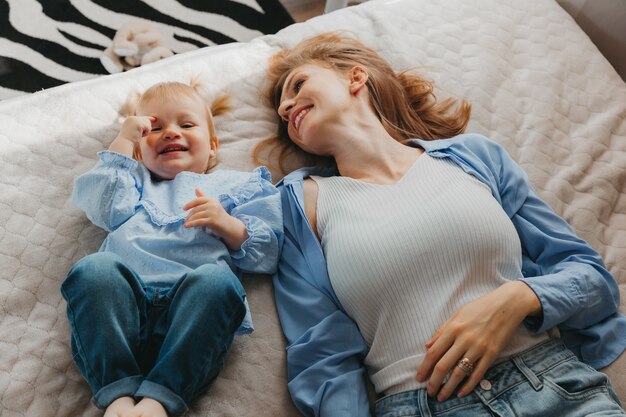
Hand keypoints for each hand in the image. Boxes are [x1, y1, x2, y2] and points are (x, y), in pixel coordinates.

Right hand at [108, 116, 154, 155]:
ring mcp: (135, 120)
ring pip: (148, 124)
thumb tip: (149, 122)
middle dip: (146, 128)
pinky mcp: (139, 124)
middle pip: (146, 120)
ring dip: (146, 131)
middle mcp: (132, 118)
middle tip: (139, 134)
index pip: (141, 117)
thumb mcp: (134, 131)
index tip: (154, 119)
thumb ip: (139, 126)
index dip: (148, 118)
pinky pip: (148, 128)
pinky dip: (146, 133)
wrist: (124, 142)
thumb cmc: (129, 139)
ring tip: (138, 135)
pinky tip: (140, 135)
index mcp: (129, 119)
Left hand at [183, 188, 247, 249]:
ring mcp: (213, 212)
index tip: (184, 209)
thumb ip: (203, 197)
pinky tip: (186, 226)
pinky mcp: (212, 221)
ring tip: (186, 224)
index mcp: (211, 200)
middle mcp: (212, 205)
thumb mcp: (212, 204)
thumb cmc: (218, 215)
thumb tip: (196, 188)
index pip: (197, 200)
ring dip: (189, 220)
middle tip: (186, 220)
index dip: (189, 204)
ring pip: (196, 216)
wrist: (229, 226)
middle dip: (189, 215)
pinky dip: (191, 224)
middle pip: (196, 209)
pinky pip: (198, 222)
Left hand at [415, 281, 540, 401]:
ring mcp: (479, 348)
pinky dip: (469, 385)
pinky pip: (478, 373)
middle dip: (434, 382)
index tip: (419, 378)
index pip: (434, 353)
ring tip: (442, 396)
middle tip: (429, 393)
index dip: (424, 367)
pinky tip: (461, 393)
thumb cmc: (480, 308)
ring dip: (449, 387)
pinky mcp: (492, 354)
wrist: (508, 304)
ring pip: (460, 373)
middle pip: (444, 366)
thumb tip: (427, 346)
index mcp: (453, 328)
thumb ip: (441, 331)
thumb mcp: (457, 314)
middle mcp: (464, 339)